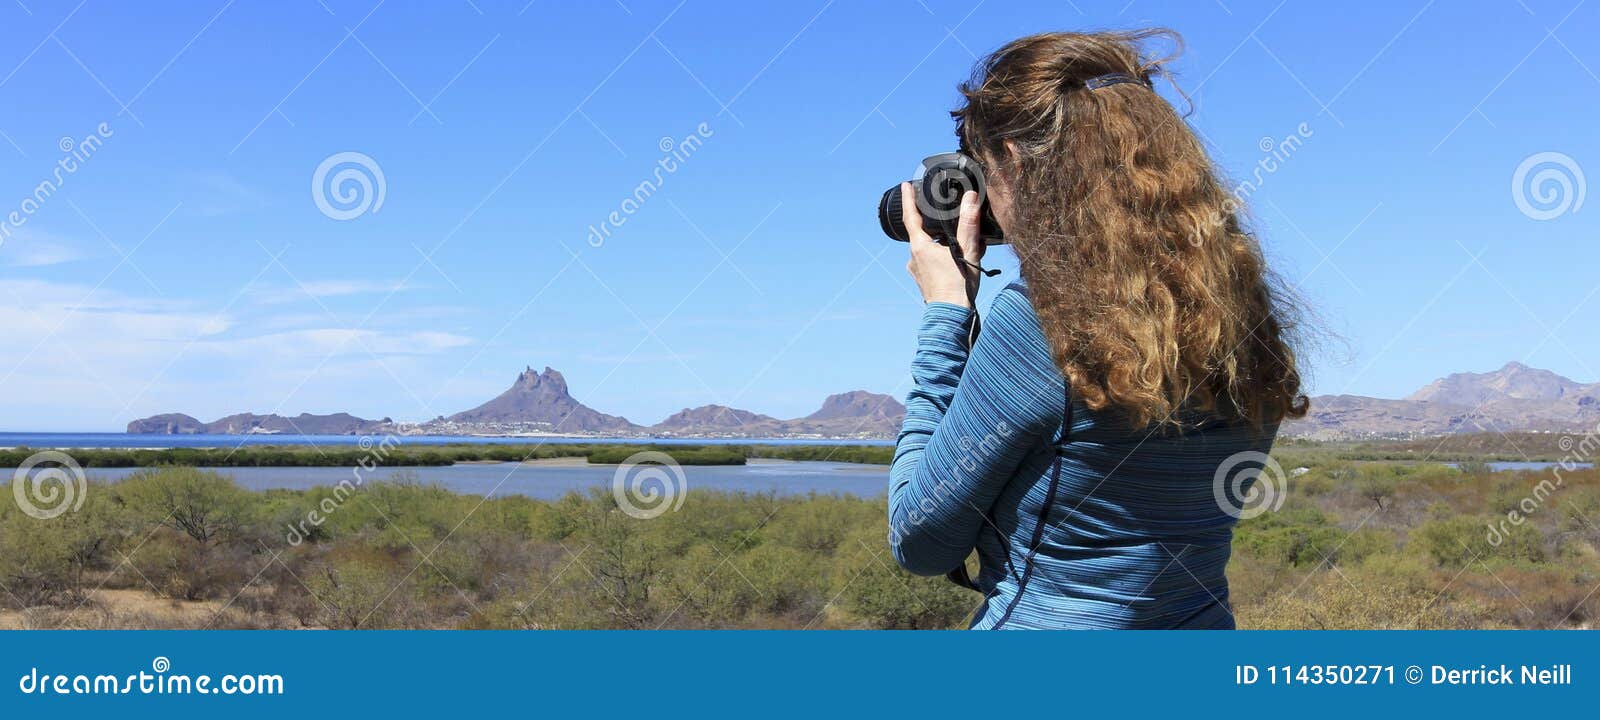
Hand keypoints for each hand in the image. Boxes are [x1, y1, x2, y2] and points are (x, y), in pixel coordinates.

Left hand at [903, 183, 985, 306]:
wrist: (951, 317)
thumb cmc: (958, 286)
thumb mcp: (967, 251)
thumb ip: (968, 224)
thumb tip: (970, 199)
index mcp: (921, 246)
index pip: (911, 216)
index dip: (909, 199)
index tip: (905, 185)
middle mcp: (914, 257)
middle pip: (923, 233)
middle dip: (938, 227)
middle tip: (955, 225)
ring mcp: (917, 270)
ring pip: (929, 249)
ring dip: (944, 246)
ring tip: (963, 249)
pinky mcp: (923, 281)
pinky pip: (931, 263)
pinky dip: (942, 259)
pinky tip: (957, 264)